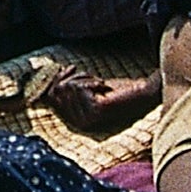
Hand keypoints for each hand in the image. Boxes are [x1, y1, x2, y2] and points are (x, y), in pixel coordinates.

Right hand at [44, 68, 160, 133]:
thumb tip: (48, 76)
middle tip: (91, 77)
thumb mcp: (87, 87)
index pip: (51, 96)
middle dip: (72, 77)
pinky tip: (104, 86)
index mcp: (74, 120)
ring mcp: (86, 119)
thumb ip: (68, 86)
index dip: (58, 78)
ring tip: (99, 82)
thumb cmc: (116, 90)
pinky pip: (79, 88)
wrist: (142, 93)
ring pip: (68, 87)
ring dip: (84, 78)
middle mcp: (78, 123)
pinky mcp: (95, 111)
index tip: (71, 68)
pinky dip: (91, 80)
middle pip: (57, 91)